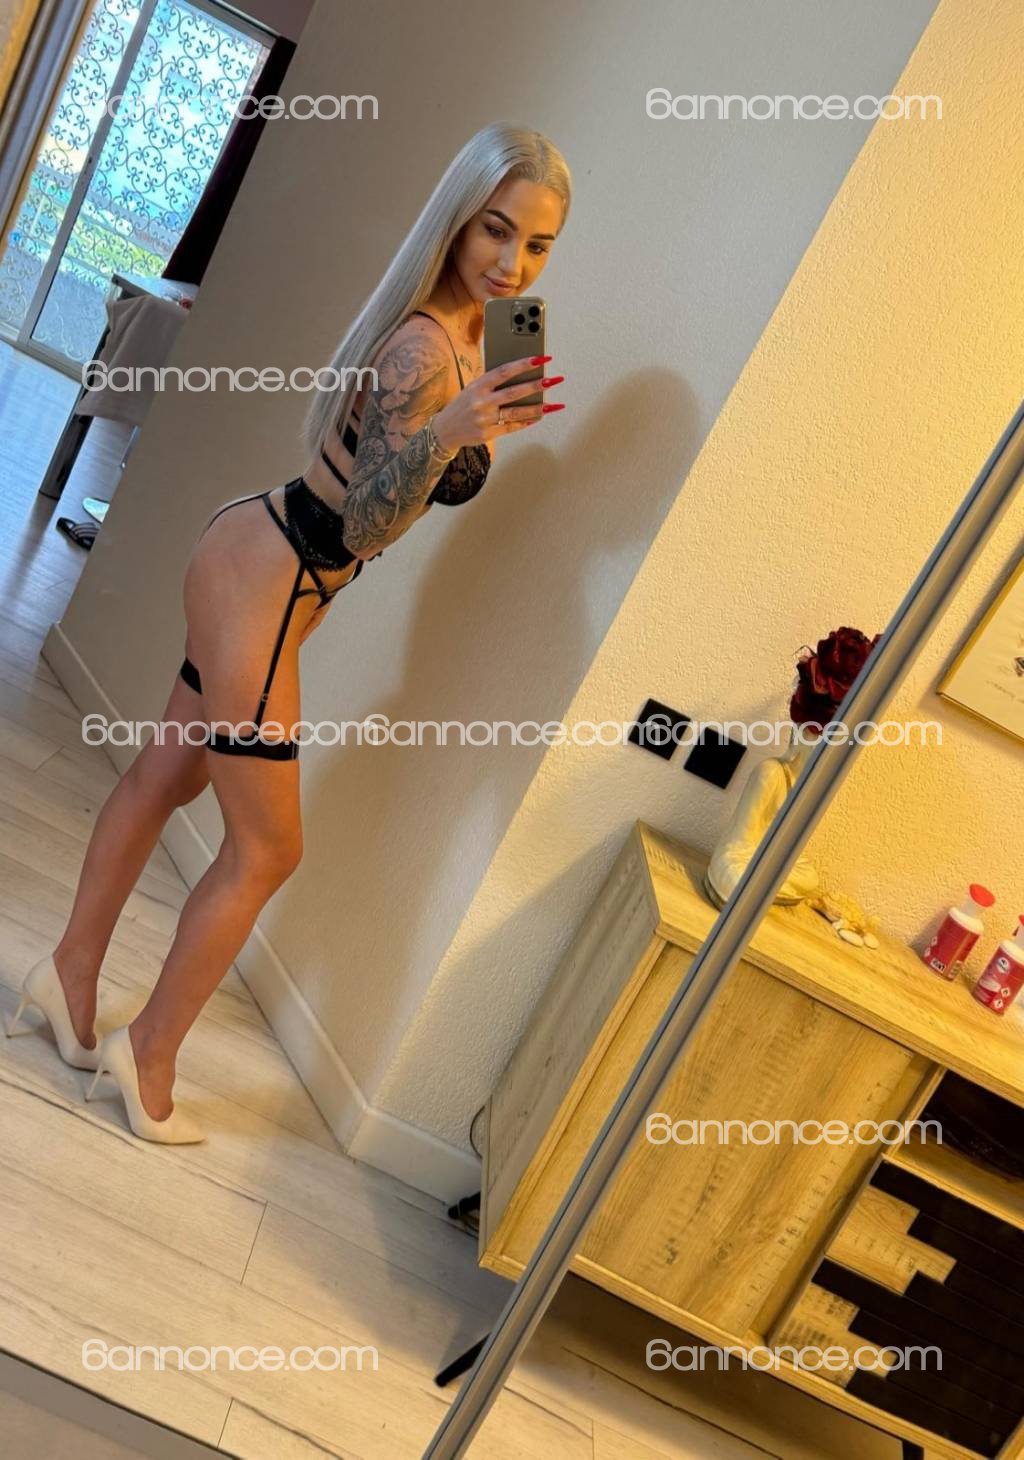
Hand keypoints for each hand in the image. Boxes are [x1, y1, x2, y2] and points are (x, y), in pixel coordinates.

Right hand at [432, 355, 564, 452]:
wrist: (444, 430)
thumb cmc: (463, 405)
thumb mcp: (473, 389)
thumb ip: (492, 383)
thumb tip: (520, 374)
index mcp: (478, 385)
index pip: (504, 371)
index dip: (523, 364)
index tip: (540, 359)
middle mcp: (481, 402)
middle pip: (513, 392)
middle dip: (536, 385)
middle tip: (554, 380)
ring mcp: (485, 419)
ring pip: (516, 412)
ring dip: (537, 408)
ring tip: (554, 404)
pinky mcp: (488, 434)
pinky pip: (511, 427)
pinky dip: (526, 422)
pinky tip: (539, 417)